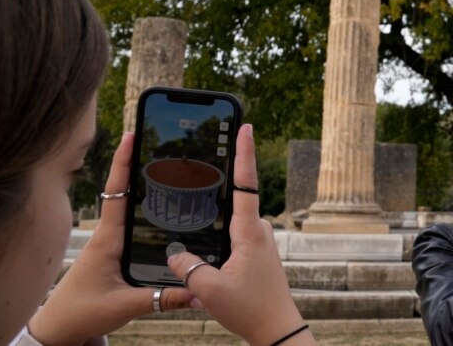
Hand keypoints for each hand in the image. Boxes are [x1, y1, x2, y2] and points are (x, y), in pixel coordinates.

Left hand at [28, 132, 193, 345]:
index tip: (131, 135)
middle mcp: (109, 235)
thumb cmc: (82, 313)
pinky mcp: (114, 253)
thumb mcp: (125, 306)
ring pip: (129, 207)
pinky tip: (159, 206)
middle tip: (157, 140)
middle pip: (125, 191)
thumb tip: (197, 292)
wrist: (60, 328)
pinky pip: (131, 224)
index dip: (124, 162)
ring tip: (165, 164)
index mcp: (108, 239)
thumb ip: (162, 298)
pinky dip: (144, 209)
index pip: (117, 192)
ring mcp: (110, 243)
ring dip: (142, 185)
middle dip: (138, 164)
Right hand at [166, 124, 311, 345]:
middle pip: (239, 194)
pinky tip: (206, 233)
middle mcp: (259, 231)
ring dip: (220, 205)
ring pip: (234, 217)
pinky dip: (220, 227)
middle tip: (213, 144)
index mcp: (250, 232)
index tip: (247, 126)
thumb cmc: (251, 309)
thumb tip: (175, 253)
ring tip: (198, 186)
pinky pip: (235, 232)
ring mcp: (260, 242)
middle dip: (226, 172)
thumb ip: (189, 268)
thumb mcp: (210, 290)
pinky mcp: (257, 254)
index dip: (244, 153)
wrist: (277, 329)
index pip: (245, 184)